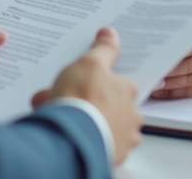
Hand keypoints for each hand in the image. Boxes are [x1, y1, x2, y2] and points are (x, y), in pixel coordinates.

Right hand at [32, 28, 140, 165]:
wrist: (71, 139)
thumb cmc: (83, 99)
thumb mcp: (90, 63)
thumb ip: (102, 49)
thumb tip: (110, 33)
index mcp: (129, 92)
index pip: (118, 82)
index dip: (96, 81)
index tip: (81, 83)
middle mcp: (130, 116)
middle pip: (110, 105)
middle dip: (89, 102)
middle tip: (66, 100)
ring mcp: (121, 139)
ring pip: (103, 126)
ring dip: (85, 121)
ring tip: (61, 116)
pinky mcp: (108, 157)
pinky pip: (96, 145)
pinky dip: (81, 138)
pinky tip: (64, 132)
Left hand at [151, 18, 191, 98]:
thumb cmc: (189, 22)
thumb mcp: (185, 17)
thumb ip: (176, 27)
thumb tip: (158, 38)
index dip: (181, 51)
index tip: (162, 55)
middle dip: (173, 69)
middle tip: (154, 71)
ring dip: (172, 83)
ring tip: (155, 82)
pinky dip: (176, 91)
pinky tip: (161, 89)